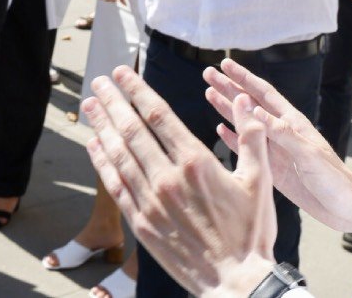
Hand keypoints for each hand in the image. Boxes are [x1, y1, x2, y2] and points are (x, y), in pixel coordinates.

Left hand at [83, 66, 277, 297]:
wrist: (235, 283)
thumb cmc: (251, 232)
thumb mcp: (260, 180)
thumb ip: (251, 137)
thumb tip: (244, 101)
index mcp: (196, 162)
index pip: (158, 116)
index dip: (137, 91)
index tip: (123, 74)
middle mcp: (168, 178)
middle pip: (132, 131)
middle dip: (113, 102)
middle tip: (100, 82)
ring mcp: (152, 202)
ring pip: (119, 155)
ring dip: (102, 127)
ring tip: (91, 106)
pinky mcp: (142, 224)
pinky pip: (116, 186)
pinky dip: (102, 163)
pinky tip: (94, 146)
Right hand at [204, 59, 351, 239]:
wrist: (346, 208)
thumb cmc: (334, 180)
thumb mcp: (308, 154)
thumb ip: (282, 132)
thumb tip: (254, 109)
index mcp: (292, 123)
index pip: (263, 93)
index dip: (243, 78)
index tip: (225, 63)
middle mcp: (281, 132)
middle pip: (250, 104)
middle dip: (229, 88)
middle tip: (207, 73)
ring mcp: (275, 150)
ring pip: (245, 123)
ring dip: (227, 108)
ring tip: (208, 93)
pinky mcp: (272, 169)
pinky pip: (249, 147)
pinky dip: (233, 137)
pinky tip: (221, 129)